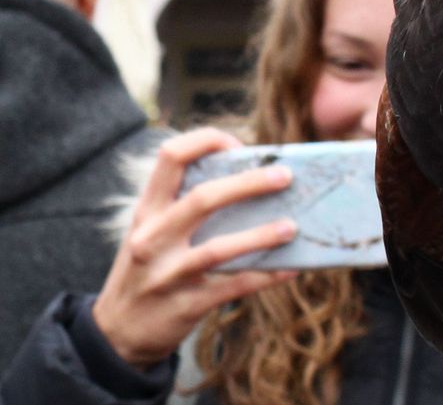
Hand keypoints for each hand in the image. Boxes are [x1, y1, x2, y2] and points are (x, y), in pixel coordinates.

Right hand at [93, 128, 298, 367]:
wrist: (117, 333)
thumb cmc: (148, 270)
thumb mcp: (152, 232)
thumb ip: (184, 206)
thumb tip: (250, 179)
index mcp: (148, 211)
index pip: (171, 158)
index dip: (206, 142)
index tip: (239, 144)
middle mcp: (153, 238)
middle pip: (203, 198)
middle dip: (248, 183)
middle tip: (285, 175)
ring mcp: (167, 273)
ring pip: (219, 248)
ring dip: (261, 235)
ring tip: (293, 226)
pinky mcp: (185, 305)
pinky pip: (233, 287)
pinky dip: (266, 277)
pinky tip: (290, 269)